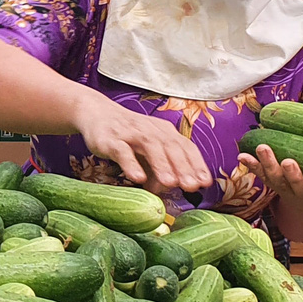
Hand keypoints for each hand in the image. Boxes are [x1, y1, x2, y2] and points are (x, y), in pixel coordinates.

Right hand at [75, 97, 211, 196]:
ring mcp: (131, 134)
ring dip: (162, 165)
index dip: (197, 164)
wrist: (97, 113)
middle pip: (171, 147)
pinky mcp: (111, 139)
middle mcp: (152, 131)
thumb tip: (168, 188)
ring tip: (171, 183)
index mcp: (165, 132)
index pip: (186, 147)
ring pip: (150, 147)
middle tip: (192, 186)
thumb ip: (159, 167)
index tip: (205, 182)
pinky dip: (131, 164)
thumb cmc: (128, 135)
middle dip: (183, 167)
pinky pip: (123, 151)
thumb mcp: (147, 150)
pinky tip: (138, 178)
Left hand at [240, 144, 302, 210]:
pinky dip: (253, 166)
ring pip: (277, 180)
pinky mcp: (274, 184)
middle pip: (299, 187)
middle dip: (293, 175)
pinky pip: (262, 176)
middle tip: (288, 162)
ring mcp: (288, 191)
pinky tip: (242, 156)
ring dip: (268, 165)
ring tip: (262, 148)